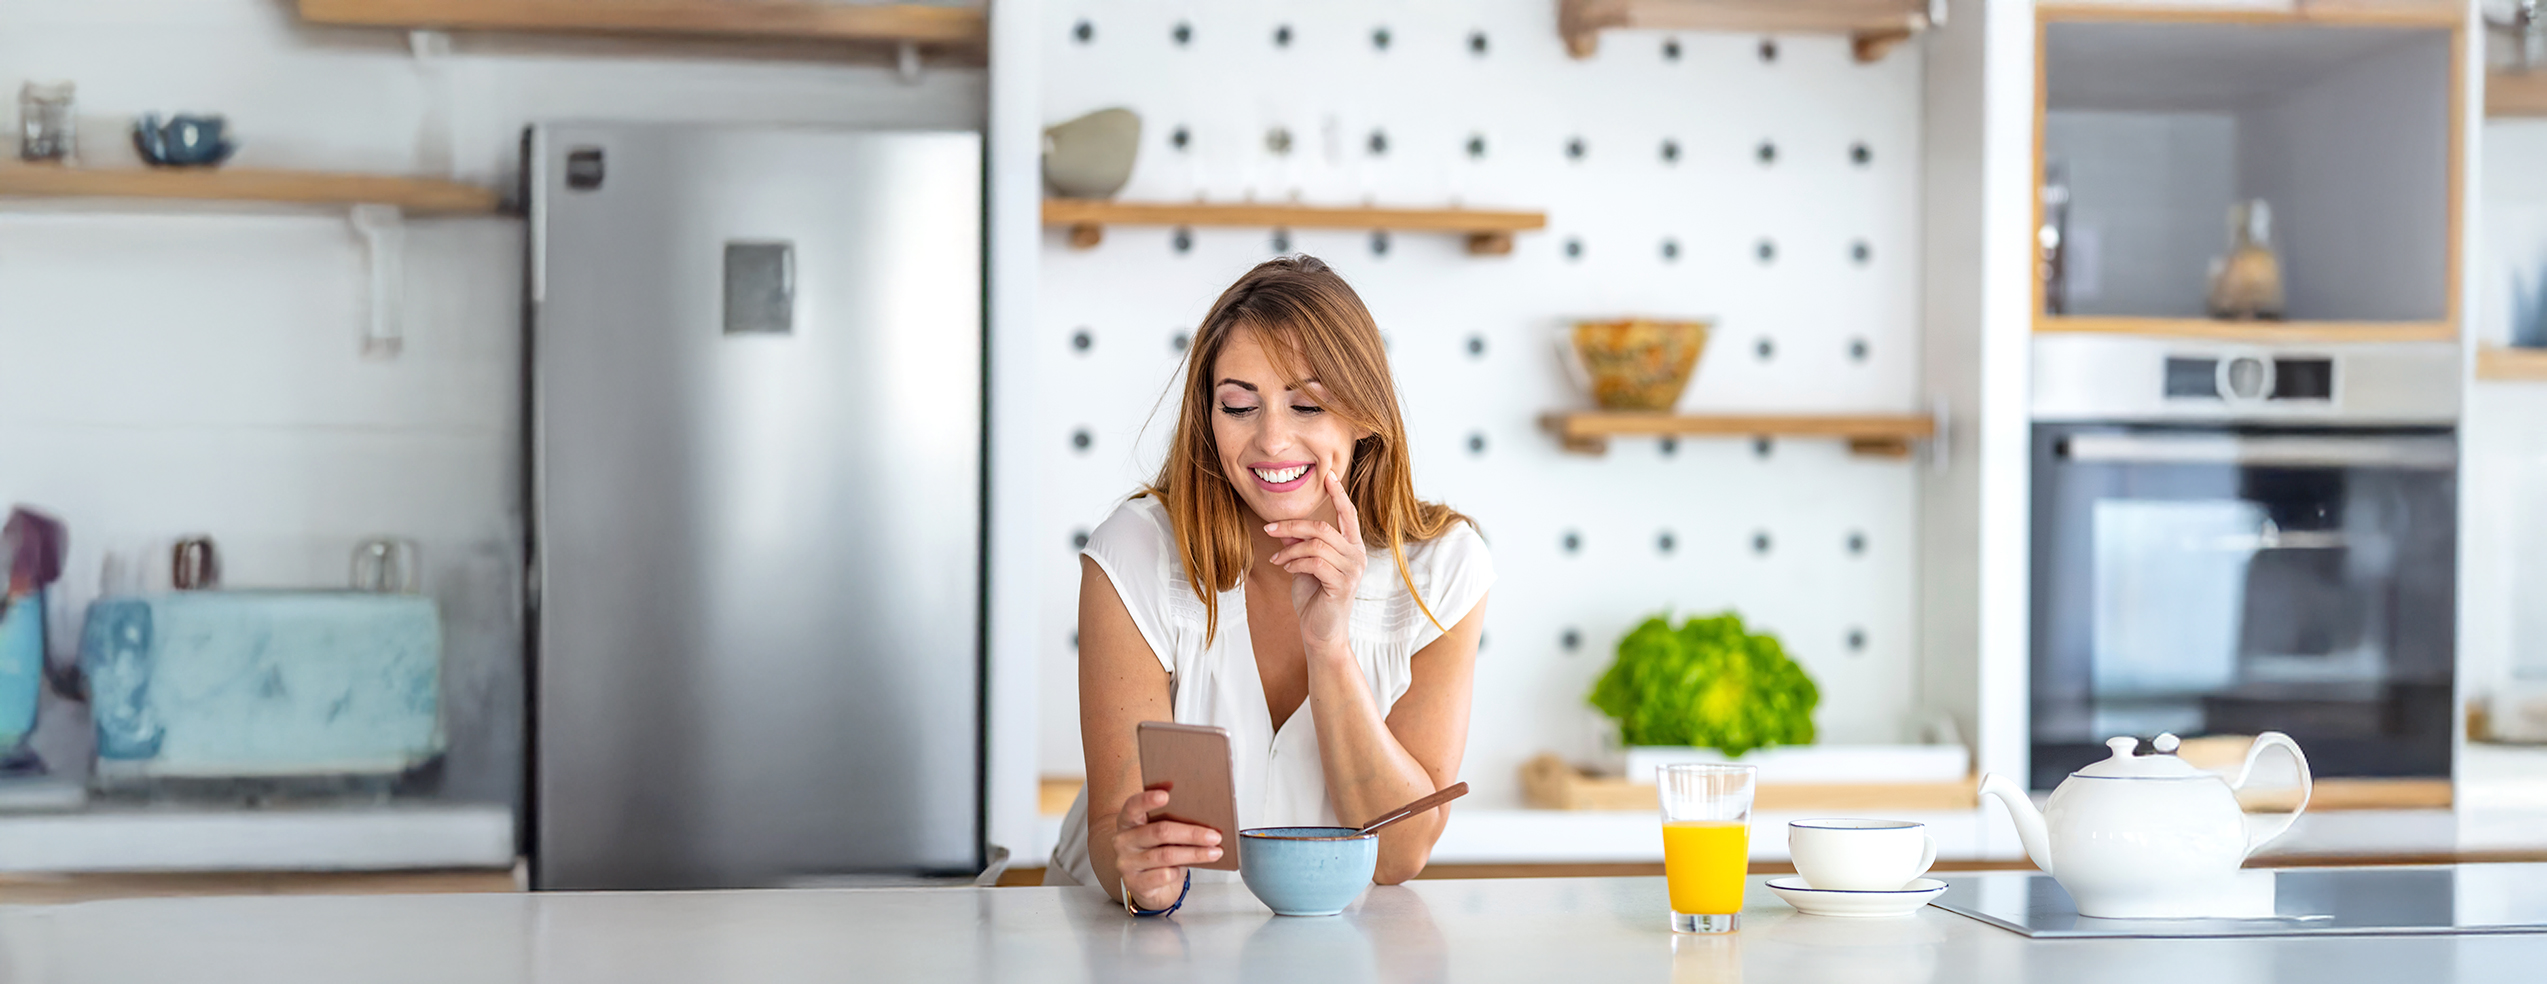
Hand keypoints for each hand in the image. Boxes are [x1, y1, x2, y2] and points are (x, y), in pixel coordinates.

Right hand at [1111, 786, 1221, 909]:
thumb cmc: (1158, 851)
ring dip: (1195, 853)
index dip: (1148, 799)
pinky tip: (1188, 869)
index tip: (1166, 795)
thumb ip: (1173, 821)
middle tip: (1214, 835)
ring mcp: (1127, 863)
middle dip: (1191, 833)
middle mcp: (1124, 840)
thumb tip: (1204, 815)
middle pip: (1160, 832)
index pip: (1133, 806)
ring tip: (1214, 851)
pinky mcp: (1135, 883)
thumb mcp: (1161, 833)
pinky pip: (1163, 875)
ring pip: (1166, 855)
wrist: (1148, 885)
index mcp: (1128, 821)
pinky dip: (1179, 872)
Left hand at [1265, 469, 1365, 655]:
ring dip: (1290, 548)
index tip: (1329, 475)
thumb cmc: (1314, 598)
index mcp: (1352, 547)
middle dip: (1292, 525)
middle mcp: (1357, 555)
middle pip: (1323, 527)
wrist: (1321, 633)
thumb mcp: (1305, 564)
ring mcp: (1353, 570)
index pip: (1348, 514)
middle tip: (1269, 528)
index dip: (1339, 494)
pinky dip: (1295, 561)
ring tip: (1276, 558)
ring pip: (1317, 544)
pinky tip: (1285, 567)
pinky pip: (1315, 562)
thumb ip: (1301, 543)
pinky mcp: (1343, 585)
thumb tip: (1284, 524)